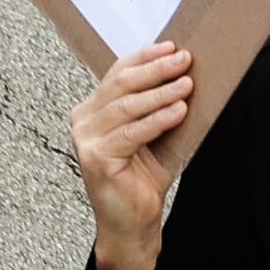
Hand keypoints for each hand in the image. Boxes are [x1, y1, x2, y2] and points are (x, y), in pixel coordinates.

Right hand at [72, 42, 194, 269]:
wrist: (132, 223)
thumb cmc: (142, 179)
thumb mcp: (151, 134)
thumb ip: (155, 106)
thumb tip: (184, 73)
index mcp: (92, 110)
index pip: (117, 73)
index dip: (144, 57)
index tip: (171, 46)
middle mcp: (83, 121)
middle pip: (121, 85)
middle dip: (156, 70)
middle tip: (184, 60)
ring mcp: (86, 140)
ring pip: (126, 106)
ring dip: (160, 93)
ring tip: (187, 84)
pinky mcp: (96, 158)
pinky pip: (131, 132)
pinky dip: (157, 119)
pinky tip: (178, 111)